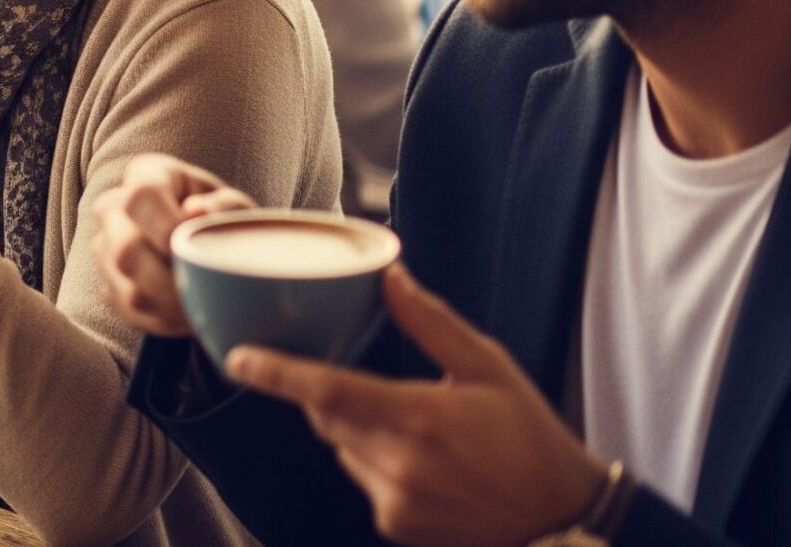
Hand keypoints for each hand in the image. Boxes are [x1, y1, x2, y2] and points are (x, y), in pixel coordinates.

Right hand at [89, 153, 254, 338]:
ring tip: (202, 305)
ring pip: (127, 290)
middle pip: (127, 250)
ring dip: (171, 308)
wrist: (203, 241)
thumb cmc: (220, 217)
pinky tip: (186, 312)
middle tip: (205, 292)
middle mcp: (113, 207)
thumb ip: (223, 205)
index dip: (167, 226)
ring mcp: (104, 247)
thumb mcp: (233, 206)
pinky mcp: (106, 282)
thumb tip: (195, 211)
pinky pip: (128, 312)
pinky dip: (163, 321)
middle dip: (172, 281)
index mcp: (146, 175)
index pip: (141, 197)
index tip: (197, 246)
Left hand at [230, 264, 605, 545]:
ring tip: (421, 429)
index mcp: (419, 419)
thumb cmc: (529, 435)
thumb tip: (389, 276)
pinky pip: (362, 478)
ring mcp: (394, 502)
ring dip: (358, 428)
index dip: (278, 374)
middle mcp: (398, 465)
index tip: (238, 359)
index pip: (328, 392)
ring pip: (342, 447)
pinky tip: (425, 462)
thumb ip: (429, 323)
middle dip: (332, 392)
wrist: (561, 516)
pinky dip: (376, 461)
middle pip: (327, 416)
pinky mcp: (394, 524)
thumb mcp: (488, 367)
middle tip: (375, 381)